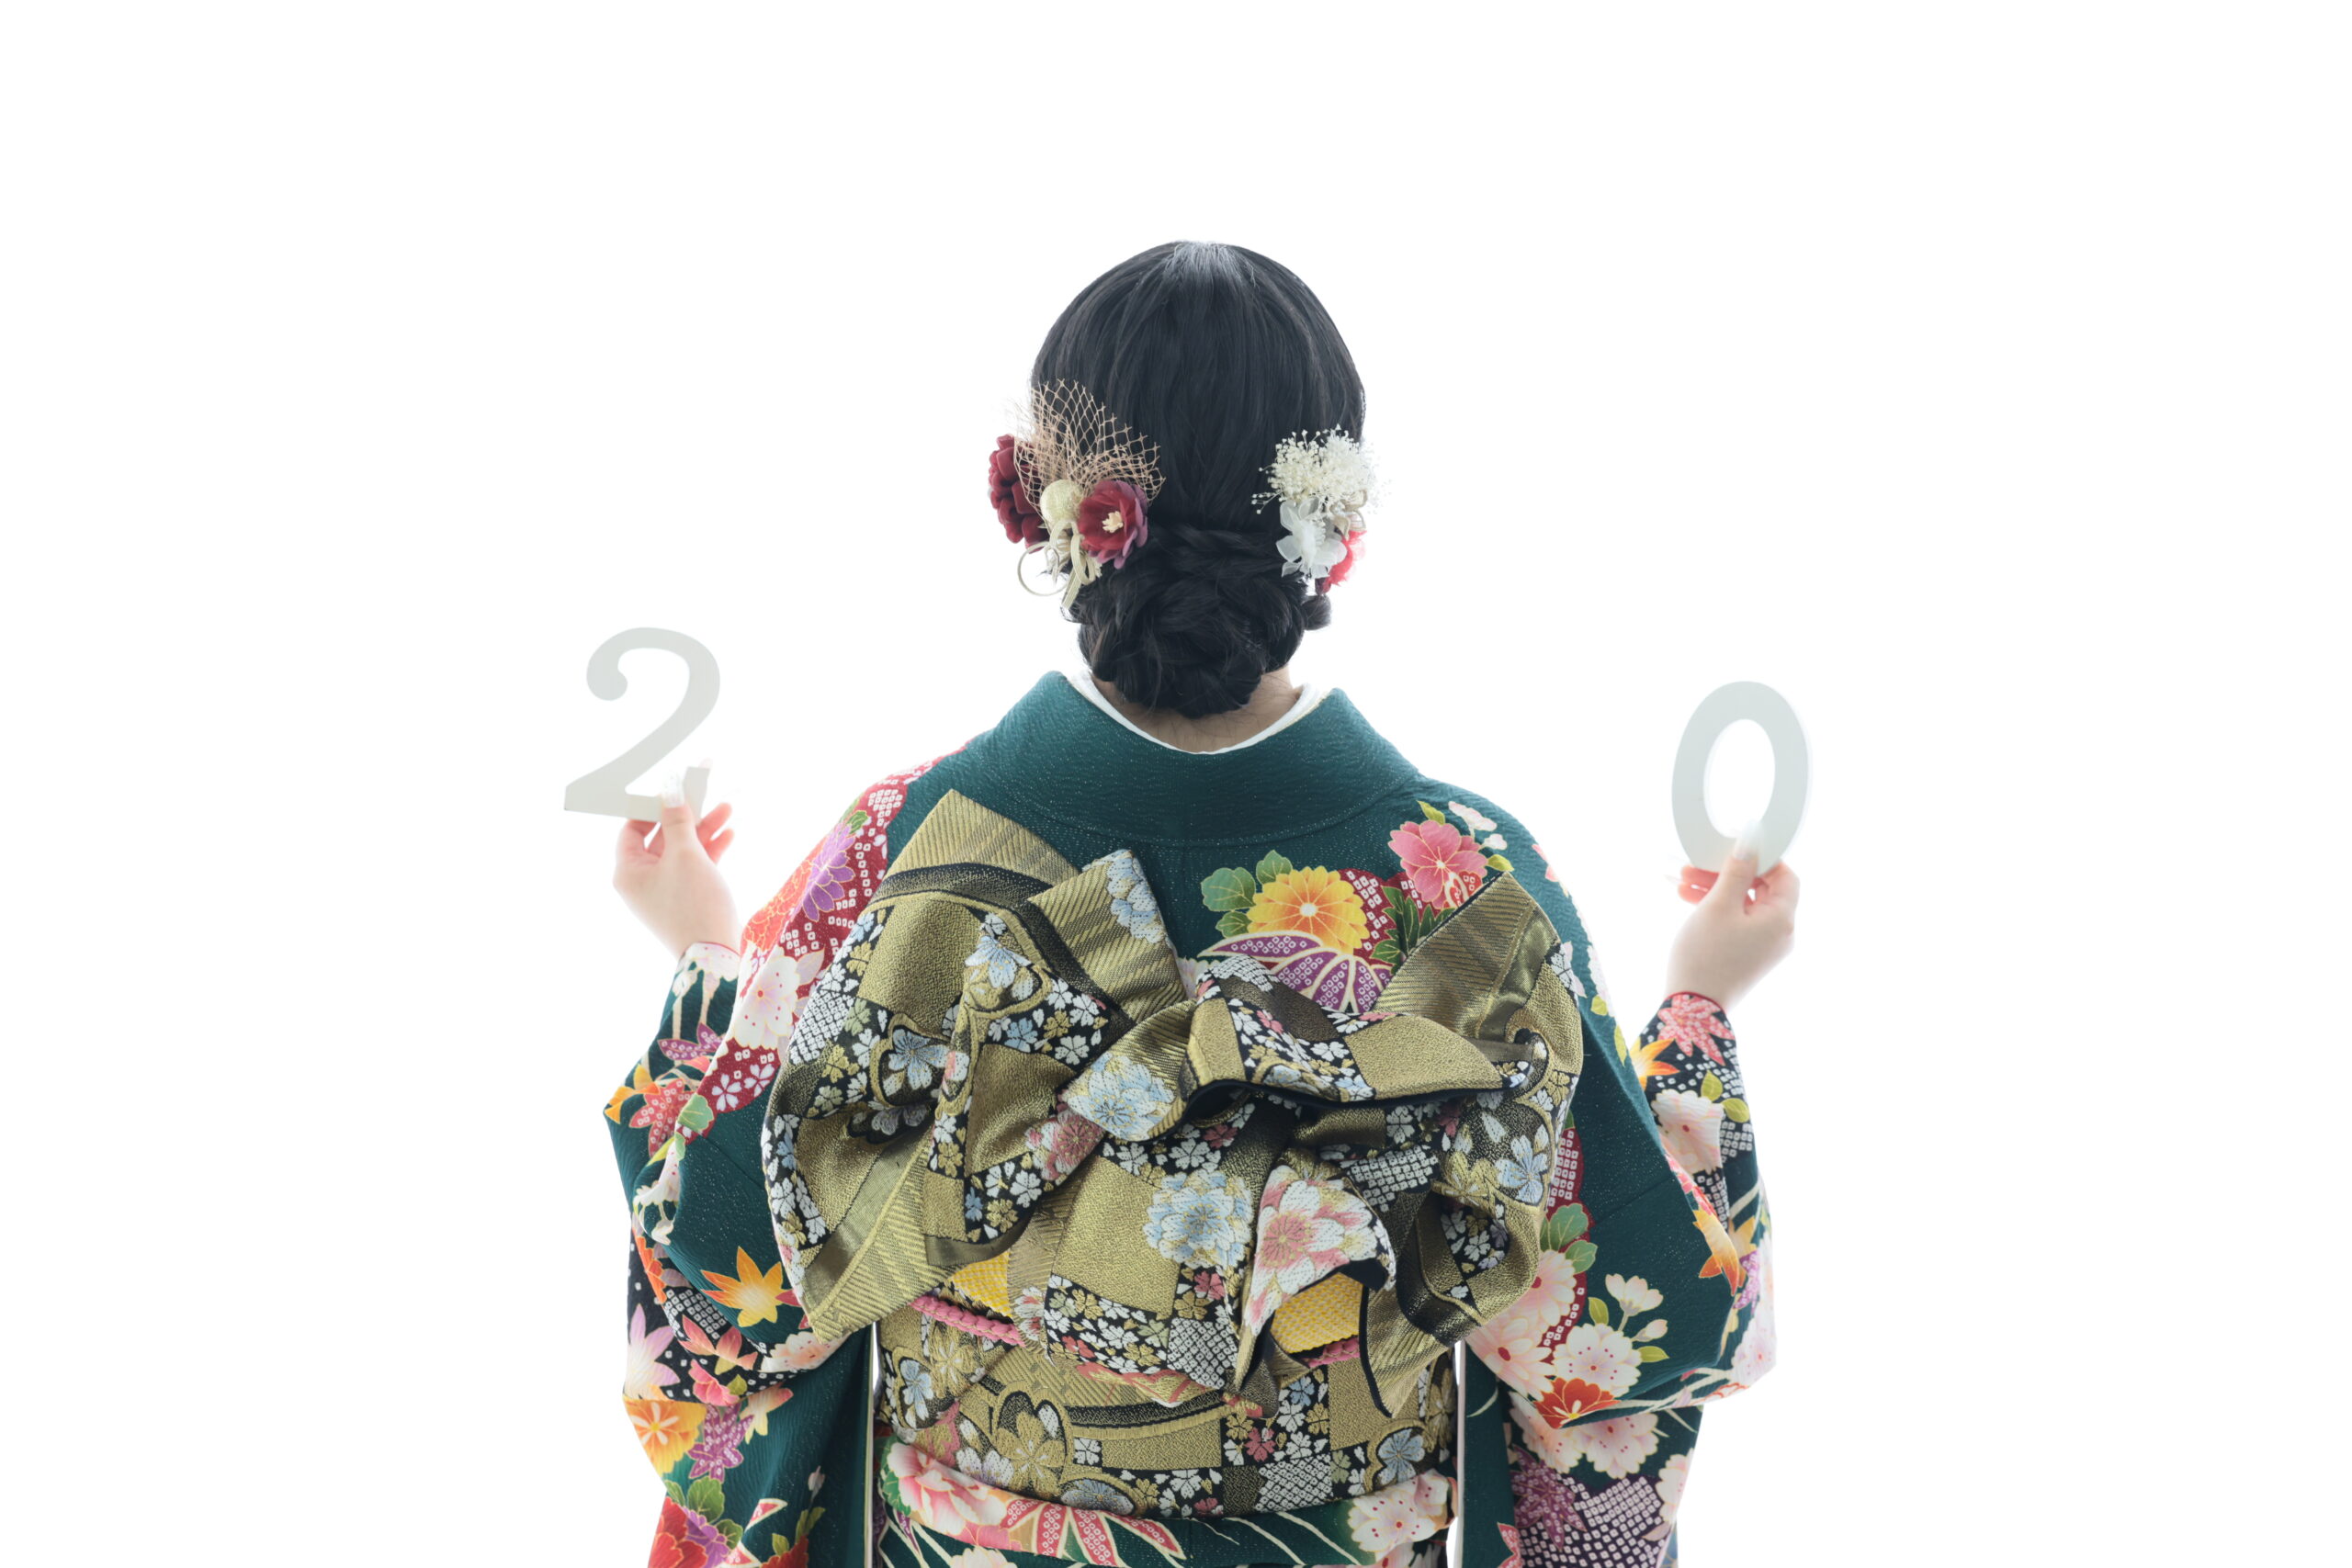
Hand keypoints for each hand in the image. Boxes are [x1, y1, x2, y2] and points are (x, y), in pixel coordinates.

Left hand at [613, 772, 740, 959]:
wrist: (715, 957)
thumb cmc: (693, 904)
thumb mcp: (685, 854)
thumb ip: (677, 819)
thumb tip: (669, 787)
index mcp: (628, 871)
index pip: (632, 828)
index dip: (653, 806)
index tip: (675, 789)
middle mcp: (642, 881)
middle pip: (661, 836)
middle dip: (687, 815)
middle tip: (705, 791)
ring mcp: (665, 890)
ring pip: (682, 850)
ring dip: (703, 830)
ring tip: (727, 808)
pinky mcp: (686, 898)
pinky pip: (694, 866)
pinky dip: (709, 850)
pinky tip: (729, 834)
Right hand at [1662, 825, 1798, 1012]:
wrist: (1692, 1011)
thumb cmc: (1706, 956)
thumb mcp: (1718, 905)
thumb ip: (1736, 870)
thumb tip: (1751, 841)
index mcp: (1782, 919)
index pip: (1785, 875)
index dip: (1761, 858)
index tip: (1731, 849)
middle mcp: (1781, 934)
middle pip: (1761, 889)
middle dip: (1728, 873)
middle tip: (1695, 865)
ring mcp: (1765, 947)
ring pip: (1745, 904)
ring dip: (1717, 889)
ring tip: (1683, 881)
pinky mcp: (1748, 956)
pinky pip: (1738, 922)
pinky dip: (1718, 909)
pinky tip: (1689, 900)